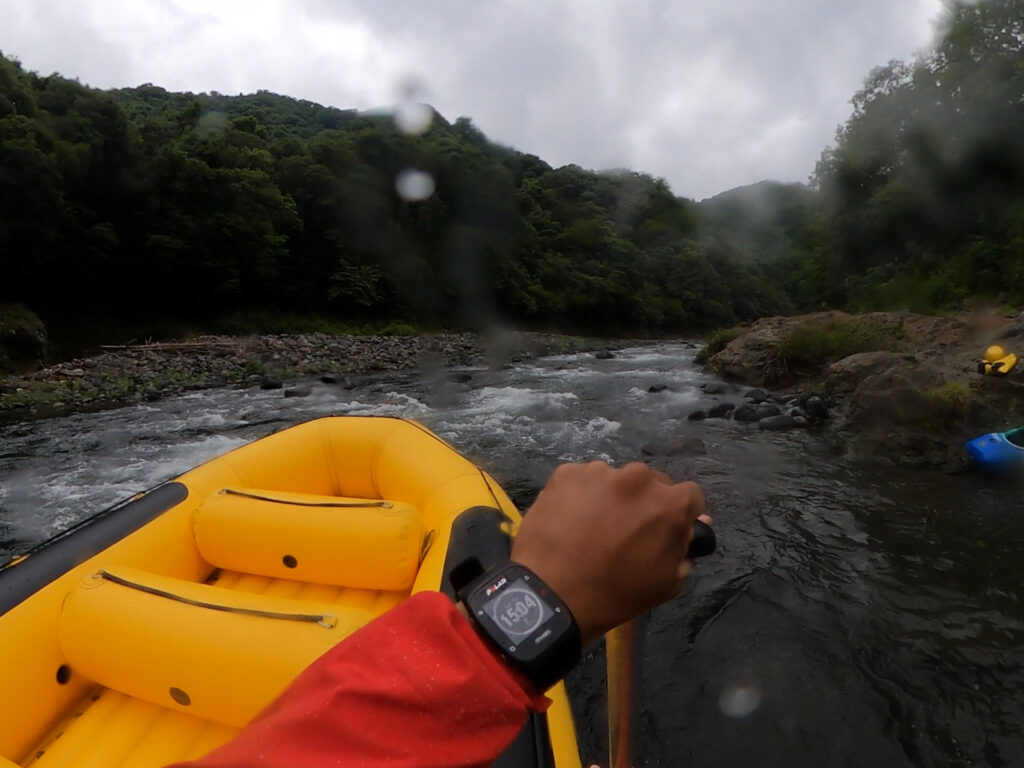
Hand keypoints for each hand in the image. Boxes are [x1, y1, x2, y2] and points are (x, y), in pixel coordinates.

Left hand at [510, 461, 706, 647]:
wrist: (553, 593)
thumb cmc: (616, 593)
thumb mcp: (667, 581)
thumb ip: (685, 546)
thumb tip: (696, 522)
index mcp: (670, 503)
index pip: (689, 496)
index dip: (679, 513)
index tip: (662, 528)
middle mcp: (638, 477)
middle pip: (650, 484)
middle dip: (643, 503)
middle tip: (624, 531)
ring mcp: (599, 471)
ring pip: (614, 480)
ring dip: (610, 497)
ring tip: (592, 529)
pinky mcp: (566, 473)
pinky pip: (582, 481)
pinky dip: (580, 496)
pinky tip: (570, 521)